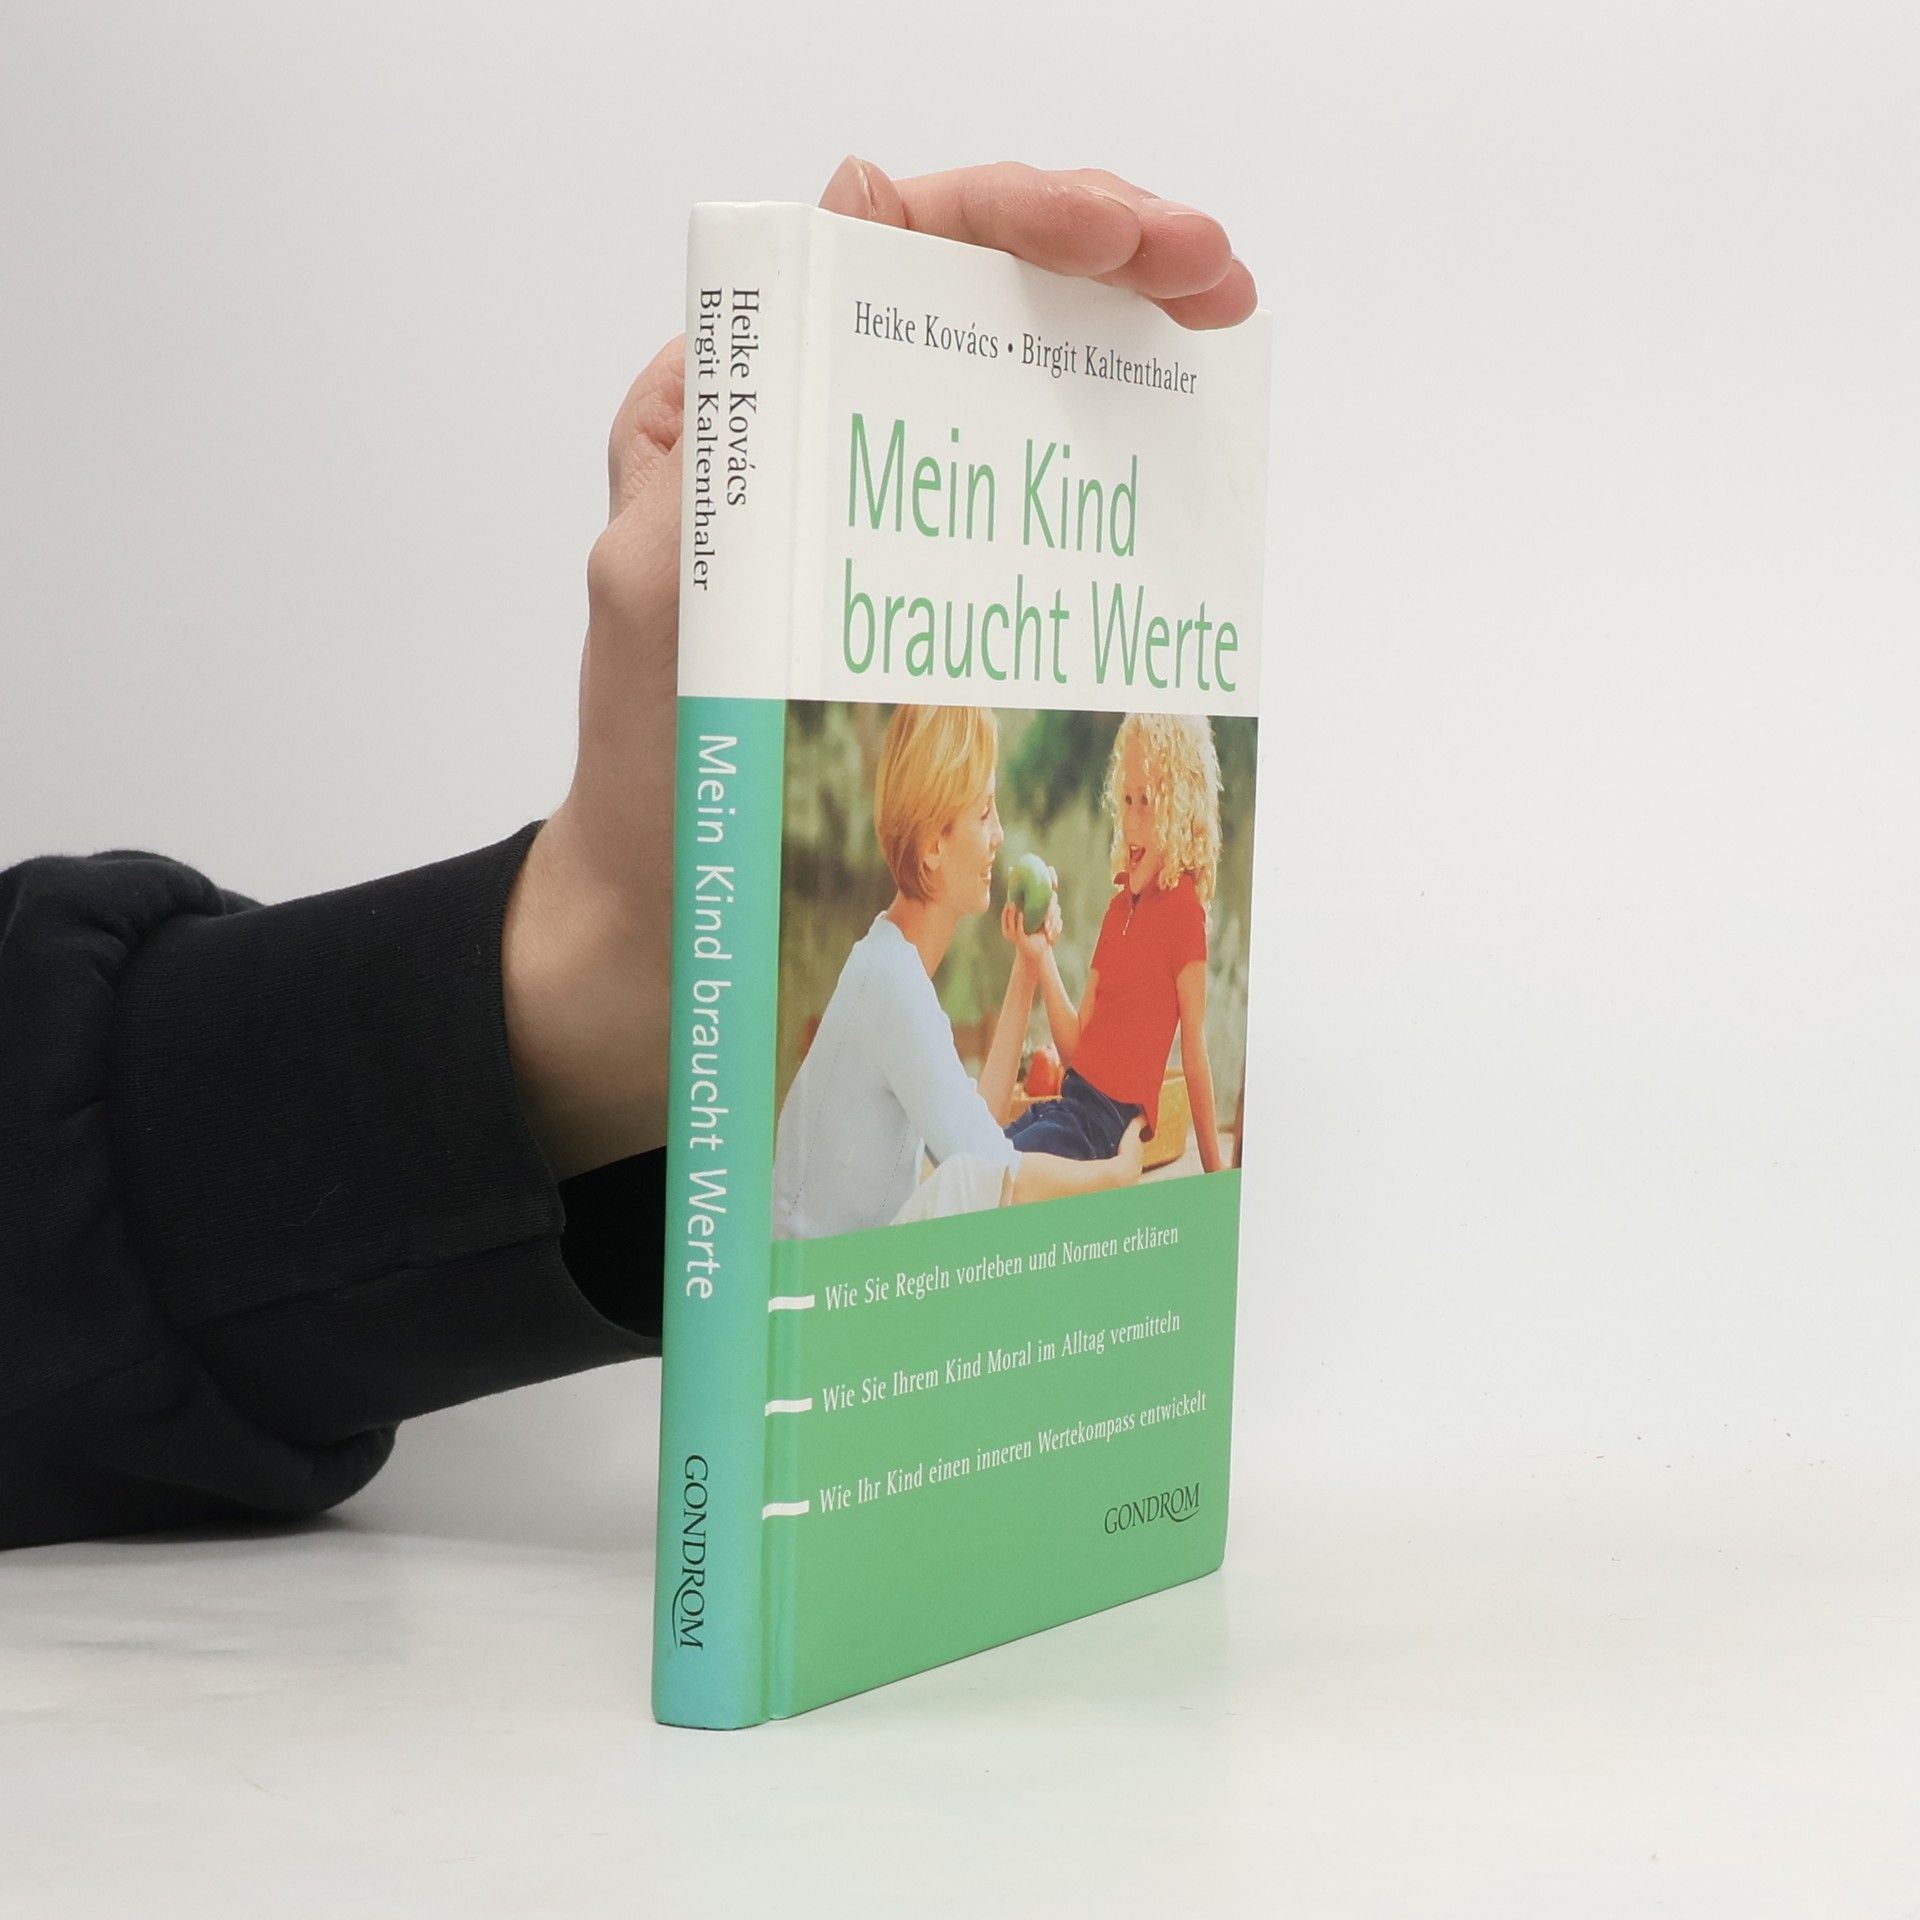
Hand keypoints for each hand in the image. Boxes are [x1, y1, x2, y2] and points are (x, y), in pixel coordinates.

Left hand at [505, 160, 1257, 1178]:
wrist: (675, 923)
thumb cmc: (658, 775)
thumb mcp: (667, 579)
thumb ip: (743, 412)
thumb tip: (858, 196)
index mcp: (742, 405)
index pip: (887, 243)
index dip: (1017, 214)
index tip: (1125, 239)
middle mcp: (813, 434)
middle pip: (969, 287)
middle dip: (1100, 250)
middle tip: (1211, 271)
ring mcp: (880, 509)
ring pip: (1009, 369)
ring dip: (1121, 326)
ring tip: (1218, 317)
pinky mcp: (926, 586)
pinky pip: (1023, 487)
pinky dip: (1105, 448)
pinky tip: (1174, 434)